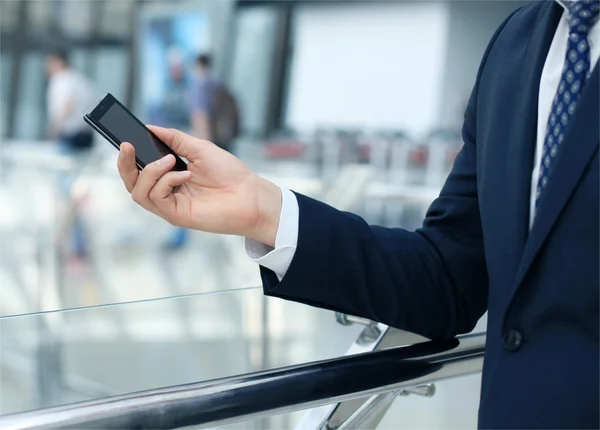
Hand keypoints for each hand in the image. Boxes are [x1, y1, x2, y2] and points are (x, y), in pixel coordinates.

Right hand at [117, 126, 281, 246]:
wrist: (251, 194)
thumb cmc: (230, 173)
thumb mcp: (200, 148)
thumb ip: (174, 138)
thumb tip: (149, 126)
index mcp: (170, 176)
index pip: (139, 169)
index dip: (127, 156)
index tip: (124, 138)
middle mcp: (166, 192)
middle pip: (131, 182)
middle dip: (124, 163)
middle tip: (127, 145)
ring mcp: (170, 206)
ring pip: (138, 191)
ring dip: (151, 171)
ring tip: (170, 161)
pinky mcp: (175, 216)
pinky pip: (156, 198)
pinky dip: (167, 182)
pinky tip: (185, 175)